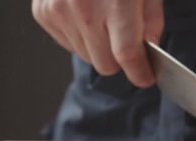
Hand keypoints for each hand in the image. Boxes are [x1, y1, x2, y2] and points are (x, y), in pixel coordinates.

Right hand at [32, 0, 163, 86]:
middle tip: (124, 42)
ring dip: (99, 48)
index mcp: (117, 1)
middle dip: (120, 60)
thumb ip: (151, 22)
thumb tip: (148, 51)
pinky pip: (68, 44)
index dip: (140, 72)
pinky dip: (80, 37)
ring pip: (87, 57)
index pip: (127, 54)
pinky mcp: (44, 13)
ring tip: (103, 21)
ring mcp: (60, 11)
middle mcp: (84, 9)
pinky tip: (85, 16)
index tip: (146, 78)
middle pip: (106, 65)